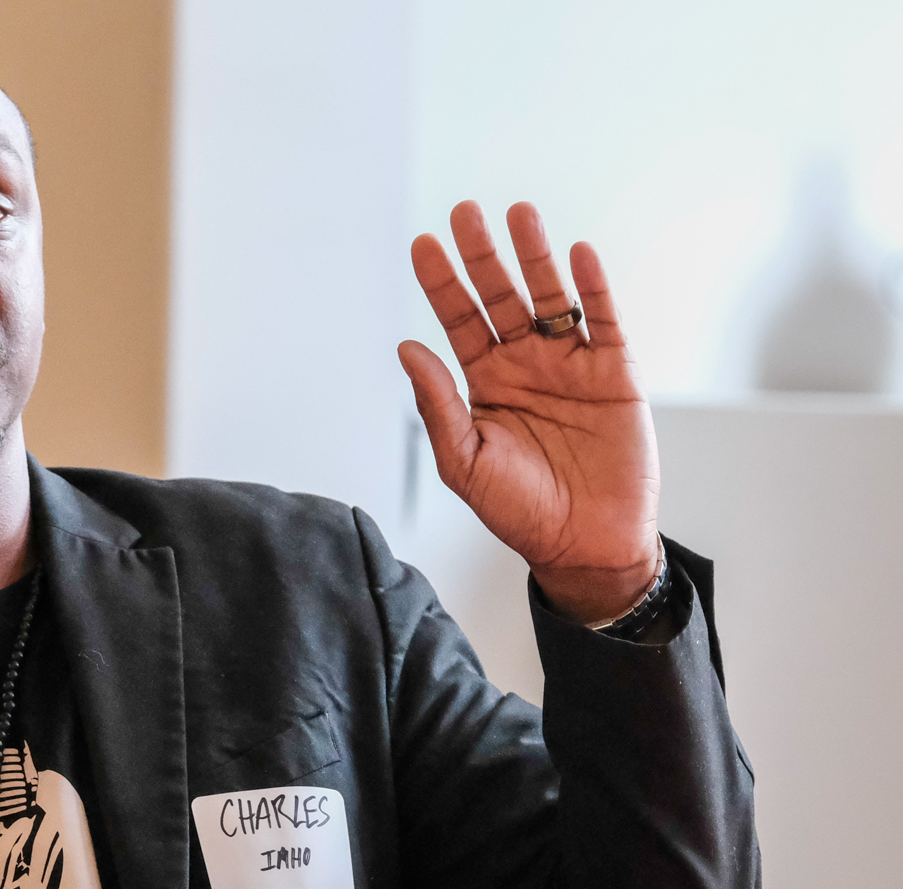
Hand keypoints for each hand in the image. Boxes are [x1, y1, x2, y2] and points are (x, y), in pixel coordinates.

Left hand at [401, 201, 660, 623]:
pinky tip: (577, 254)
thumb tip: (407, 349)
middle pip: (500, 296)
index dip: (442, 283)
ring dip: (535, 256)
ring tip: (518, 214)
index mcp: (485, 383)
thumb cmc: (519, 510)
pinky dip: (592, 287)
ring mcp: (571, 364)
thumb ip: (438, 405)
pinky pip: (603, 319)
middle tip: (465, 212)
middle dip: (483, 255)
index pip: (458, 321)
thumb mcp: (465, 461)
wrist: (584, 543)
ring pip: (551, 296)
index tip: (423, 244)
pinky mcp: (614, 372)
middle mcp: (526, 364)